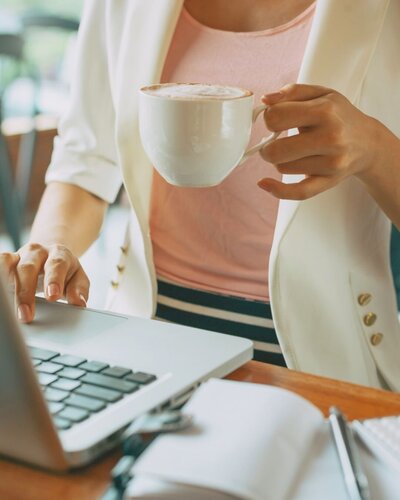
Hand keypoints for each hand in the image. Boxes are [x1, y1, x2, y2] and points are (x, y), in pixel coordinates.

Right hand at [0, 243, 88, 322]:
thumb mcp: (78, 278)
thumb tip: (79, 303)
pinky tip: (2, 296)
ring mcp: (21, 255)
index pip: (56, 265)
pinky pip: (0, 263)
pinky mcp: (9, 260)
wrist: (53, 255)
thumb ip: (79, 290)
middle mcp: (38, 251)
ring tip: (7, 307)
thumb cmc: (66, 271)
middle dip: (26, 292)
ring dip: (5, 285)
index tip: (53, 296)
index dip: (54, 280)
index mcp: (59, 254)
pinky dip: (0, 277)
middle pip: (28, 268)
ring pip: (8, 263)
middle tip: (27, 314)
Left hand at [257, 83, 383, 199]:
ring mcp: (331, 162)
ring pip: (282, 167)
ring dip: (281, 160)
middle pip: (276, 150)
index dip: (269, 118)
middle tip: (274, 141)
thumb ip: (292, 92)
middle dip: (268, 146)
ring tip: (293, 151)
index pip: (276, 117)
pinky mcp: (328, 181)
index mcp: (325, 111)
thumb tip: (265, 100)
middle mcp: (330, 138)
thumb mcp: (320, 94)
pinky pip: (298, 192)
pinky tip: (265, 183)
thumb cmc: (339, 117)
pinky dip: (278, 190)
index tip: (275, 120)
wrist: (368, 142)